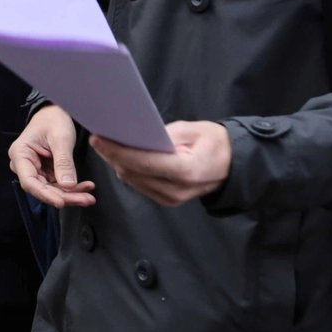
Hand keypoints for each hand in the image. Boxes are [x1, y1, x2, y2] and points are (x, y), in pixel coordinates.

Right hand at [9, 105, 96, 207]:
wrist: (55, 113)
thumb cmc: (54, 120)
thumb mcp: (61, 139)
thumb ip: (63, 162)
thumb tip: (68, 186)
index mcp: (20, 154)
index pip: (29, 181)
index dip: (45, 194)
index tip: (62, 202)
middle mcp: (24, 165)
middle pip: (42, 188)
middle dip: (64, 196)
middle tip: (86, 199)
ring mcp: (34, 170)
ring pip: (51, 189)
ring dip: (70, 194)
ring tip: (90, 196)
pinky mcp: (45, 172)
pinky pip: (57, 185)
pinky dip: (72, 188)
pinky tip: (86, 187)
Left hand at [89, 120, 231, 206]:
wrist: (232, 165)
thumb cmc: (214, 142)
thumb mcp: (193, 130)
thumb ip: (164, 135)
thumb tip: (134, 136)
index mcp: (186, 172)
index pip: (144, 163)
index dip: (118, 151)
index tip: (99, 139)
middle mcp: (176, 191)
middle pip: (133, 173)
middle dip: (113, 156)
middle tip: (98, 137)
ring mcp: (171, 199)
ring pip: (132, 180)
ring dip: (117, 163)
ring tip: (105, 144)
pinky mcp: (167, 201)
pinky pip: (139, 184)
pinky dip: (128, 170)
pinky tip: (120, 155)